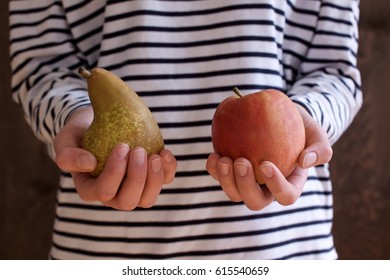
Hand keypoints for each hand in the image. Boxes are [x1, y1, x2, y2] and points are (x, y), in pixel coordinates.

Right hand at [53, 107, 176, 209]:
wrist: (98, 123)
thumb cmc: (80, 133)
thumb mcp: (65, 141)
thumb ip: (67, 155)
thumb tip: (89, 164)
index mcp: (91, 190)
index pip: (104, 192)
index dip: (115, 173)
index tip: (122, 146)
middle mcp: (113, 196)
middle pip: (128, 201)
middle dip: (137, 178)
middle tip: (139, 151)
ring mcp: (133, 190)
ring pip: (148, 199)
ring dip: (155, 179)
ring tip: (155, 155)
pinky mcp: (150, 179)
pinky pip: (164, 182)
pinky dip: (168, 170)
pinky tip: (165, 153)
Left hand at [206, 104, 332, 209]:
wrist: (278, 116)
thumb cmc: (301, 127)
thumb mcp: (317, 135)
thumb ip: (320, 149)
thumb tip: (305, 162)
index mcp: (289, 185)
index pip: (286, 195)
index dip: (275, 186)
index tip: (265, 164)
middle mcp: (266, 189)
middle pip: (255, 202)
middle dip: (245, 186)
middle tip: (241, 161)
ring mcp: (247, 182)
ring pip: (234, 193)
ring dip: (226, 180)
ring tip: (223, 159)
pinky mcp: (231, 171)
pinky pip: (219, 177)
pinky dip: (214, 169)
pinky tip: (214, 155)